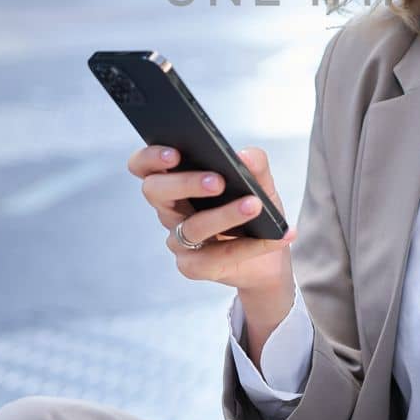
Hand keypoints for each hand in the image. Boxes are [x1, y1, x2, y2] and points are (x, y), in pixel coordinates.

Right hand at [128, 143, 297, 297]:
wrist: (268, 257)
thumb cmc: (255, 210)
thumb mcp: (261, 183)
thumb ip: (255, 164)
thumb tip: (244, 157)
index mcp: (177, 181)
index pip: (144, 166)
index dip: (150, 157)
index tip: (174, 153)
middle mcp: (170, 209)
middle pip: (155, 192)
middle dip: (185, 183)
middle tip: (217, 181)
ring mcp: (178, 240)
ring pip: (190, 227)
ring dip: (224, 215)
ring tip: (255, 205)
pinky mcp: (193, 266)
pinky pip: (215, 257)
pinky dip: (250, 246)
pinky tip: (275, 237)